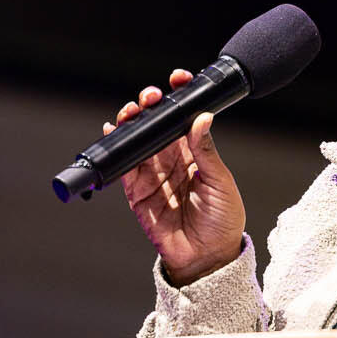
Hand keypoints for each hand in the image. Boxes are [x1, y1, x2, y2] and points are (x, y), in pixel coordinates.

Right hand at [106, 70, 247, 284]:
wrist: (207, 258)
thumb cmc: (223, 222)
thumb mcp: (221, 183)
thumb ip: (206, 152)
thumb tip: (201, 119)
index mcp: (195, 154)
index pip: (183, 119)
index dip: (179, 97)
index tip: (178, 79)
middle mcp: (172, 160)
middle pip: (155, 125)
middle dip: (150, 106)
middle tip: (150, 97)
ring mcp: (153, 174)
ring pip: (137, 141)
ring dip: (132, 122)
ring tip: (131, 111)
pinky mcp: (137, 192)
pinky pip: (124, 167)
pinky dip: (116, 149)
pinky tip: (113, 131)